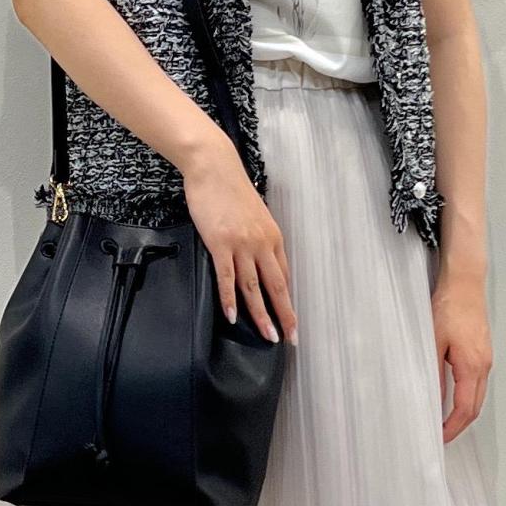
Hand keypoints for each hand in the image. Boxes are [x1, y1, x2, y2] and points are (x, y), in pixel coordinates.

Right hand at [181, 135, 297, 345]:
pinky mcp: (220, 244)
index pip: (284, 276)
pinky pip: (227, 278)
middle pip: (277, 287)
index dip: (288, 301)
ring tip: (267, 336)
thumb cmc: (230, 189)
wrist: (213, 167)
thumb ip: (258, 238)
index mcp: (273, 237)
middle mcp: (262, 243)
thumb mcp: (254, 215)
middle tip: (290, 338)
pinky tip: (232, 316)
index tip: (291, 320)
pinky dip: (230, 299)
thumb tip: (257, 258)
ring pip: (254, 288)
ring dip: (261, 314)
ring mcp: (242, 244)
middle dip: (285, 315)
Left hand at [431, 274, 491, 440]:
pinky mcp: (483, 352)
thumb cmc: (450, 307)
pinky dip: (468, 396)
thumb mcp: (434, 342)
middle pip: (476, 407)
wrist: (466, 283)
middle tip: (443, 435)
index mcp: (472, 366)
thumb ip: (433, 374)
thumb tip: (431, 399)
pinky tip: (454, 396)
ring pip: (478, 395)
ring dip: (465, 411)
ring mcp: (486, 359)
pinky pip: (478, 382)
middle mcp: (484, 366)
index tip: (441, 437)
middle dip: (460, 425)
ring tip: (445, 420)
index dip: (453, 427)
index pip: (466, 408)